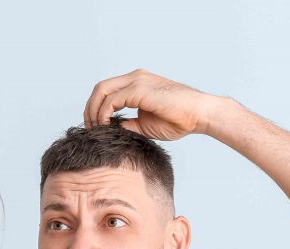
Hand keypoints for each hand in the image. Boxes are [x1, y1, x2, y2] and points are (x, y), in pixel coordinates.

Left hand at [82, 68, 223, 140]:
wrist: (199, 114)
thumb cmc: (179, 120)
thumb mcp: (145, 125)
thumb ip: (128, 124)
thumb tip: (111, 130)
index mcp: (137, 83)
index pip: (107, 90)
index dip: (96, 108)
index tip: (94, 126)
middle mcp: (135, 77)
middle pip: (100, 88)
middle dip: (90, 108)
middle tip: (89, 128)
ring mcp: (137, 80)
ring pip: (102, 91)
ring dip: (94, 111)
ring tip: (96, 129)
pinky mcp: (139, 89)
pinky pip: (111, 100)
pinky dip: (104, 113)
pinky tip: (106, 126)